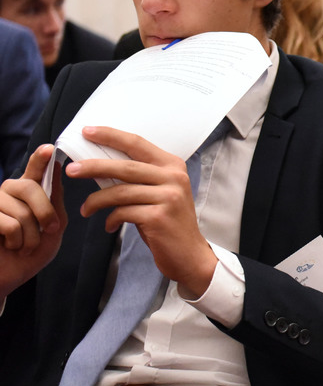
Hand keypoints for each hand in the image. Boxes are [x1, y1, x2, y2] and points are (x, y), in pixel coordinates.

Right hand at [0, 145, 66, 297]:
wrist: (8, 278)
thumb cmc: (30, 254)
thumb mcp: (53, 229)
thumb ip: (55, 203)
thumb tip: (56, 170)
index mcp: (28, 193)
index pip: (35, 170)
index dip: (40, 158)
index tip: (48, 148)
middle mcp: (8, 193)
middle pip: (31, 188)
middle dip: (45, 213)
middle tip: (48, 230)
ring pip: (22, 211)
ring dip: (30, 235)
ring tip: (23, 244)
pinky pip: (9, 224)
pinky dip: (16, 240)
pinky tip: (9, 245)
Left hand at [66, 126, 217, 298]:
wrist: (188, 254)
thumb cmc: (168, 222)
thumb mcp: (159, 192)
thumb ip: (139, 177)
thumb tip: (101, 166)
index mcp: (172, 166)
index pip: (137, 143)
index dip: (110, 135)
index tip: (87, 131)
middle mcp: (174, 177)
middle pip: (124, 166)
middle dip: (93, 167)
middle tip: (71, 170)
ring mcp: (168, 197)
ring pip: (120, 191)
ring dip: (96, 201)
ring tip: (85, 210)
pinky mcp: (159, 217)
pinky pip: (123, 212)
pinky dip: (110, 219)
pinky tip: (109, 225)